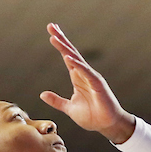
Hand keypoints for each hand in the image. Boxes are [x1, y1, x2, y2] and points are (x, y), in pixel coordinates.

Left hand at [40, 23, 135, 143]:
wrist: (107, 126)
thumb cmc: (93, 116)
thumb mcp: (70, 108)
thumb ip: (57, 101)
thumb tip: (42, 94)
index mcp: (78, 78)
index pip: (67, 57)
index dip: (60, 45)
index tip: (51, 33)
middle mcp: (84, 74)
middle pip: (71, 53)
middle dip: (61, 39)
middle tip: (51, 26)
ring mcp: (92, 78)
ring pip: (77, 60)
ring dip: (66, 49)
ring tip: (55, 38)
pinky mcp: (98, 85)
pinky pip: (86, 73)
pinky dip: (78, 66)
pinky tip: (68, 58)